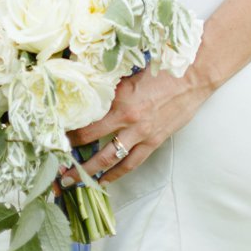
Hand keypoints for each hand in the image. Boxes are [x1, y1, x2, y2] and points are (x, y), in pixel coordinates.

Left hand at [61, 62, 210, 186]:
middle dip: (74, 156)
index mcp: (119, 99)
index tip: (55, 135)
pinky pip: (132, 163)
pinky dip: (117, 174)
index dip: (69, 129)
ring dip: (91, 172)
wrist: (194, 75)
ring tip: (74, 182)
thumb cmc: (163, 67)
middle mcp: (127, 119)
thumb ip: (112, 84)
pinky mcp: (154, 142)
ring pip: (110, 159)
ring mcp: (141, 134)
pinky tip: (105, 181)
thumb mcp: (131, 72)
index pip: (87, 119)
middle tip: (57, 168)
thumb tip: (90, 85)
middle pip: (93, 142)